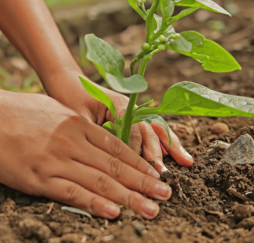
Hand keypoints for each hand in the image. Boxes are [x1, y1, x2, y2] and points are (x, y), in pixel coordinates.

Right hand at [0, 89, 171, 218]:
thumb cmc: (12, 110)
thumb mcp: (50, 109)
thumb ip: (73, 124)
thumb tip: (91, 135)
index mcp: (75, 123)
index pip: (116, 147)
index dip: (140, 163)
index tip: (156, 176)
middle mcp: (71, 141)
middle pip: (115, 166)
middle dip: (144, 183)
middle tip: (166, 196)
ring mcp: (55, 159)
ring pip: (100, 182)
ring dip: (129, 197)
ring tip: (151, 209)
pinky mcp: (37, 177)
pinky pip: (72, 192)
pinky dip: (95, 204)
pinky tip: (113, 212)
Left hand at [42, 69, 193, 172]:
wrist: (67, 80)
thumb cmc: (68, 97)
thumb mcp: (77, 116)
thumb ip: (93, 133)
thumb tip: (104, 157)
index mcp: (118, 104)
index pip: (133, 129)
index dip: (138, 150)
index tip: (140, 169)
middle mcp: (130, 106)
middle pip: (149, 129)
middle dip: (158, 152)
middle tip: (163, 173)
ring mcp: (133, 111)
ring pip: (156, 128)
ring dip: (171, 146)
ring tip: (187, 162)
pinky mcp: (131, 116)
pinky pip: (151, 129)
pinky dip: (165, 142)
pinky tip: (176, 155)